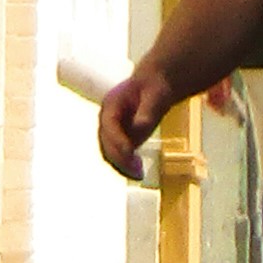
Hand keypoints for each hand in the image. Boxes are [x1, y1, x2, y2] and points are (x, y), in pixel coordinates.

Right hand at [97, 67, 172, 182]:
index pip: (109, 124)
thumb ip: (147, 110)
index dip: (117, 139)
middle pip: (106, 143)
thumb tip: (140, 126)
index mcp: (111, 103)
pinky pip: (119, 157)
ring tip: (139, 174)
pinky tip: (139, 172)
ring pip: (110, 154)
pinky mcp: (119, 142)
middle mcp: (107, 120)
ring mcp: (111, 132)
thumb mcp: (156, 94)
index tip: (130, 152)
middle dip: (120, 158)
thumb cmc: (155, 87)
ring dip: (122, 166)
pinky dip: (126, 167)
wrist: (155, 88)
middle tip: (137, 170)